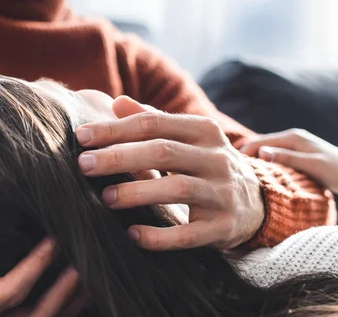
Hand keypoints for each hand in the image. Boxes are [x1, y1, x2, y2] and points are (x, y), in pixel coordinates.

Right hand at [0, 227, 80, 316]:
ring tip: (87, 275)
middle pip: (29, 316)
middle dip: (60, 292)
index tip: (52, 241)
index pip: (7, 293)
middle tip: (82, 260)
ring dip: (64, 303)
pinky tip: (73, 289)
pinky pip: (27, 316)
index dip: (34, 269)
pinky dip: (56, 307)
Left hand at [74, 96, 263, 249]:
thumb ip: (152, 119)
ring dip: (136, 193)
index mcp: (203, 130)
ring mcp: (222, 193)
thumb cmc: (204, 163)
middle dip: (119, 157)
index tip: (81, 137)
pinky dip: (159, 236)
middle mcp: (216, 157)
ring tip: (105, 198)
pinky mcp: (222, 227)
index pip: (153, 123)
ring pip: (176, 188)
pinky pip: (189, 235)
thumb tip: (116, 102)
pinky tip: (132, 234)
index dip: (115, 129)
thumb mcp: (186, 136)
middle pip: (162, 152)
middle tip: (84, 165)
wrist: (255, 202)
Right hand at [239, 129, 337, 195]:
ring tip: (240, 172)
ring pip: (266, 151)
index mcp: (292, 137)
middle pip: (260, 144)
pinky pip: (274, 156)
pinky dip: (264, 163)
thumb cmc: (337, 171)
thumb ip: (287, 158)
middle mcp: (292, 138)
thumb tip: (261, 153)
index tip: (230, 165)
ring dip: (254, 159)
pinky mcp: (297, 155)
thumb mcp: (312, 165)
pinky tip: (259, 173)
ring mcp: (294, 146)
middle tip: (230, 169)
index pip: (259, 141)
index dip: (244, 152)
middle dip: (245, 154)